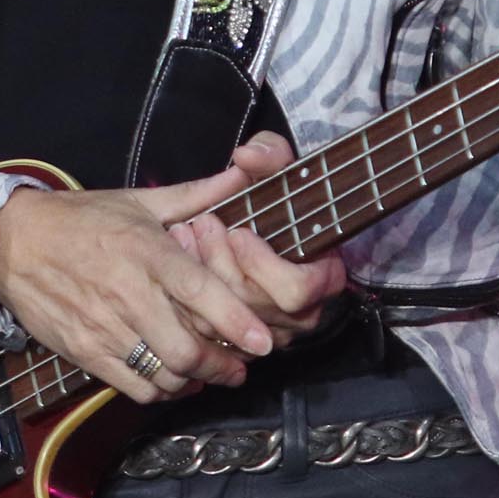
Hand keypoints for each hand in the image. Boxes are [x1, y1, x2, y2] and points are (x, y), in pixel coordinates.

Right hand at [0, 160, 277, 403]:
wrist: (11, 242)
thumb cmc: (79, 219)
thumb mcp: (138, 200)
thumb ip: (195, 195)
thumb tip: (243, 174)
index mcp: (144, 250)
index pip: (198, 291)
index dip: (235, 320)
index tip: (262, 341)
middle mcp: (126, 292)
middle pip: (184, 349)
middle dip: (220, 365)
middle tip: (239, 366)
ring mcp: (102, 327)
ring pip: (161, 374)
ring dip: (192, 380)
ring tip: (207, 373)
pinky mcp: (84, 352)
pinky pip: (132, 387)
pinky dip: (159, 391)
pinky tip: (170, 380)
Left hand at [171, 132, 348, 341]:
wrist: (256, 225)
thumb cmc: (270, 198)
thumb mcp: (274, 167)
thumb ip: (270, 154)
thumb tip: (247, 156)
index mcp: (322, 277)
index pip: (297, 291)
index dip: (265, 266)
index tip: (239, 233)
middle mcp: (299, 312)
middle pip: (255, 307)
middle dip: (221, 264)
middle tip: (202, 225)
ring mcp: (269, 332)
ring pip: (228, 325)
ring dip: (200, 276)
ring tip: (183, 235)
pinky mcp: (239, 343)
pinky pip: (207, 336)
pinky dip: (186, 300)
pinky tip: (176, 263)